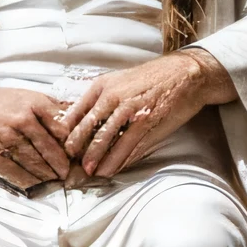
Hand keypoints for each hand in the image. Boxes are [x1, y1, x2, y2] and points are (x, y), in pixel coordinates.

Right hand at [0, 79, 73, 189]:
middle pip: (50, 150)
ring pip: (36, 164)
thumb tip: (79, 118)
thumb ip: (52, 107)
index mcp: (34, 103)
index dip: (72, 145)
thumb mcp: (28, 96)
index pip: (62, 129)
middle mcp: (22, 120)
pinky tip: (37, 184)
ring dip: (48, 176)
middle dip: (62, 165)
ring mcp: (7, 139)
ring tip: (57, 180)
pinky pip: (17, 173)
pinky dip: (29, 181)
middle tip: (70, 174)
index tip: (78, 155)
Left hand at [59, 50, 229, 178]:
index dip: (68, 131)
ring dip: (96, 159)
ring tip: (91, 172)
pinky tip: (112, 169)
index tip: (61, 145)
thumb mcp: (119, 78)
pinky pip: (128, 147)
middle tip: (70, 164)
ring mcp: (130, 111)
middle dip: (77, 149)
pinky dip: (118, 161)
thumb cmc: (151, 78)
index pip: (77, 111)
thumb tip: (79, 115)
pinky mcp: (147, 124)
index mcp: (104, 85)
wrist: (185, 75)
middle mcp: (114, 97)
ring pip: (106, 140)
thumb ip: (100, 96)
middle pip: (88, 128)